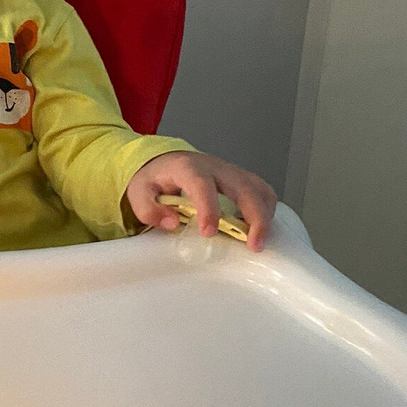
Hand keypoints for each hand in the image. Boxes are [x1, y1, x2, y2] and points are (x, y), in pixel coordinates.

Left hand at [126, 151, 276, 251]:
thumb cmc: (155, 178)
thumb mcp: (139, 192)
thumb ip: (148, 209)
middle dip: (254, 217)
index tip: (209, 232)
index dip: (209, 208)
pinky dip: (267, 211)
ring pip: (259, 189)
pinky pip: (263, 192)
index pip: (202, 185)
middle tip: (254, 246)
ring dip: (265, 215)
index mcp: (187, 168)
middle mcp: (214, 167)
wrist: (166, 160)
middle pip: (244, 186)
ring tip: (258, 242)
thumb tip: (172, 222)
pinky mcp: (242, 180)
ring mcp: (232, 172)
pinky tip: (259, 230)